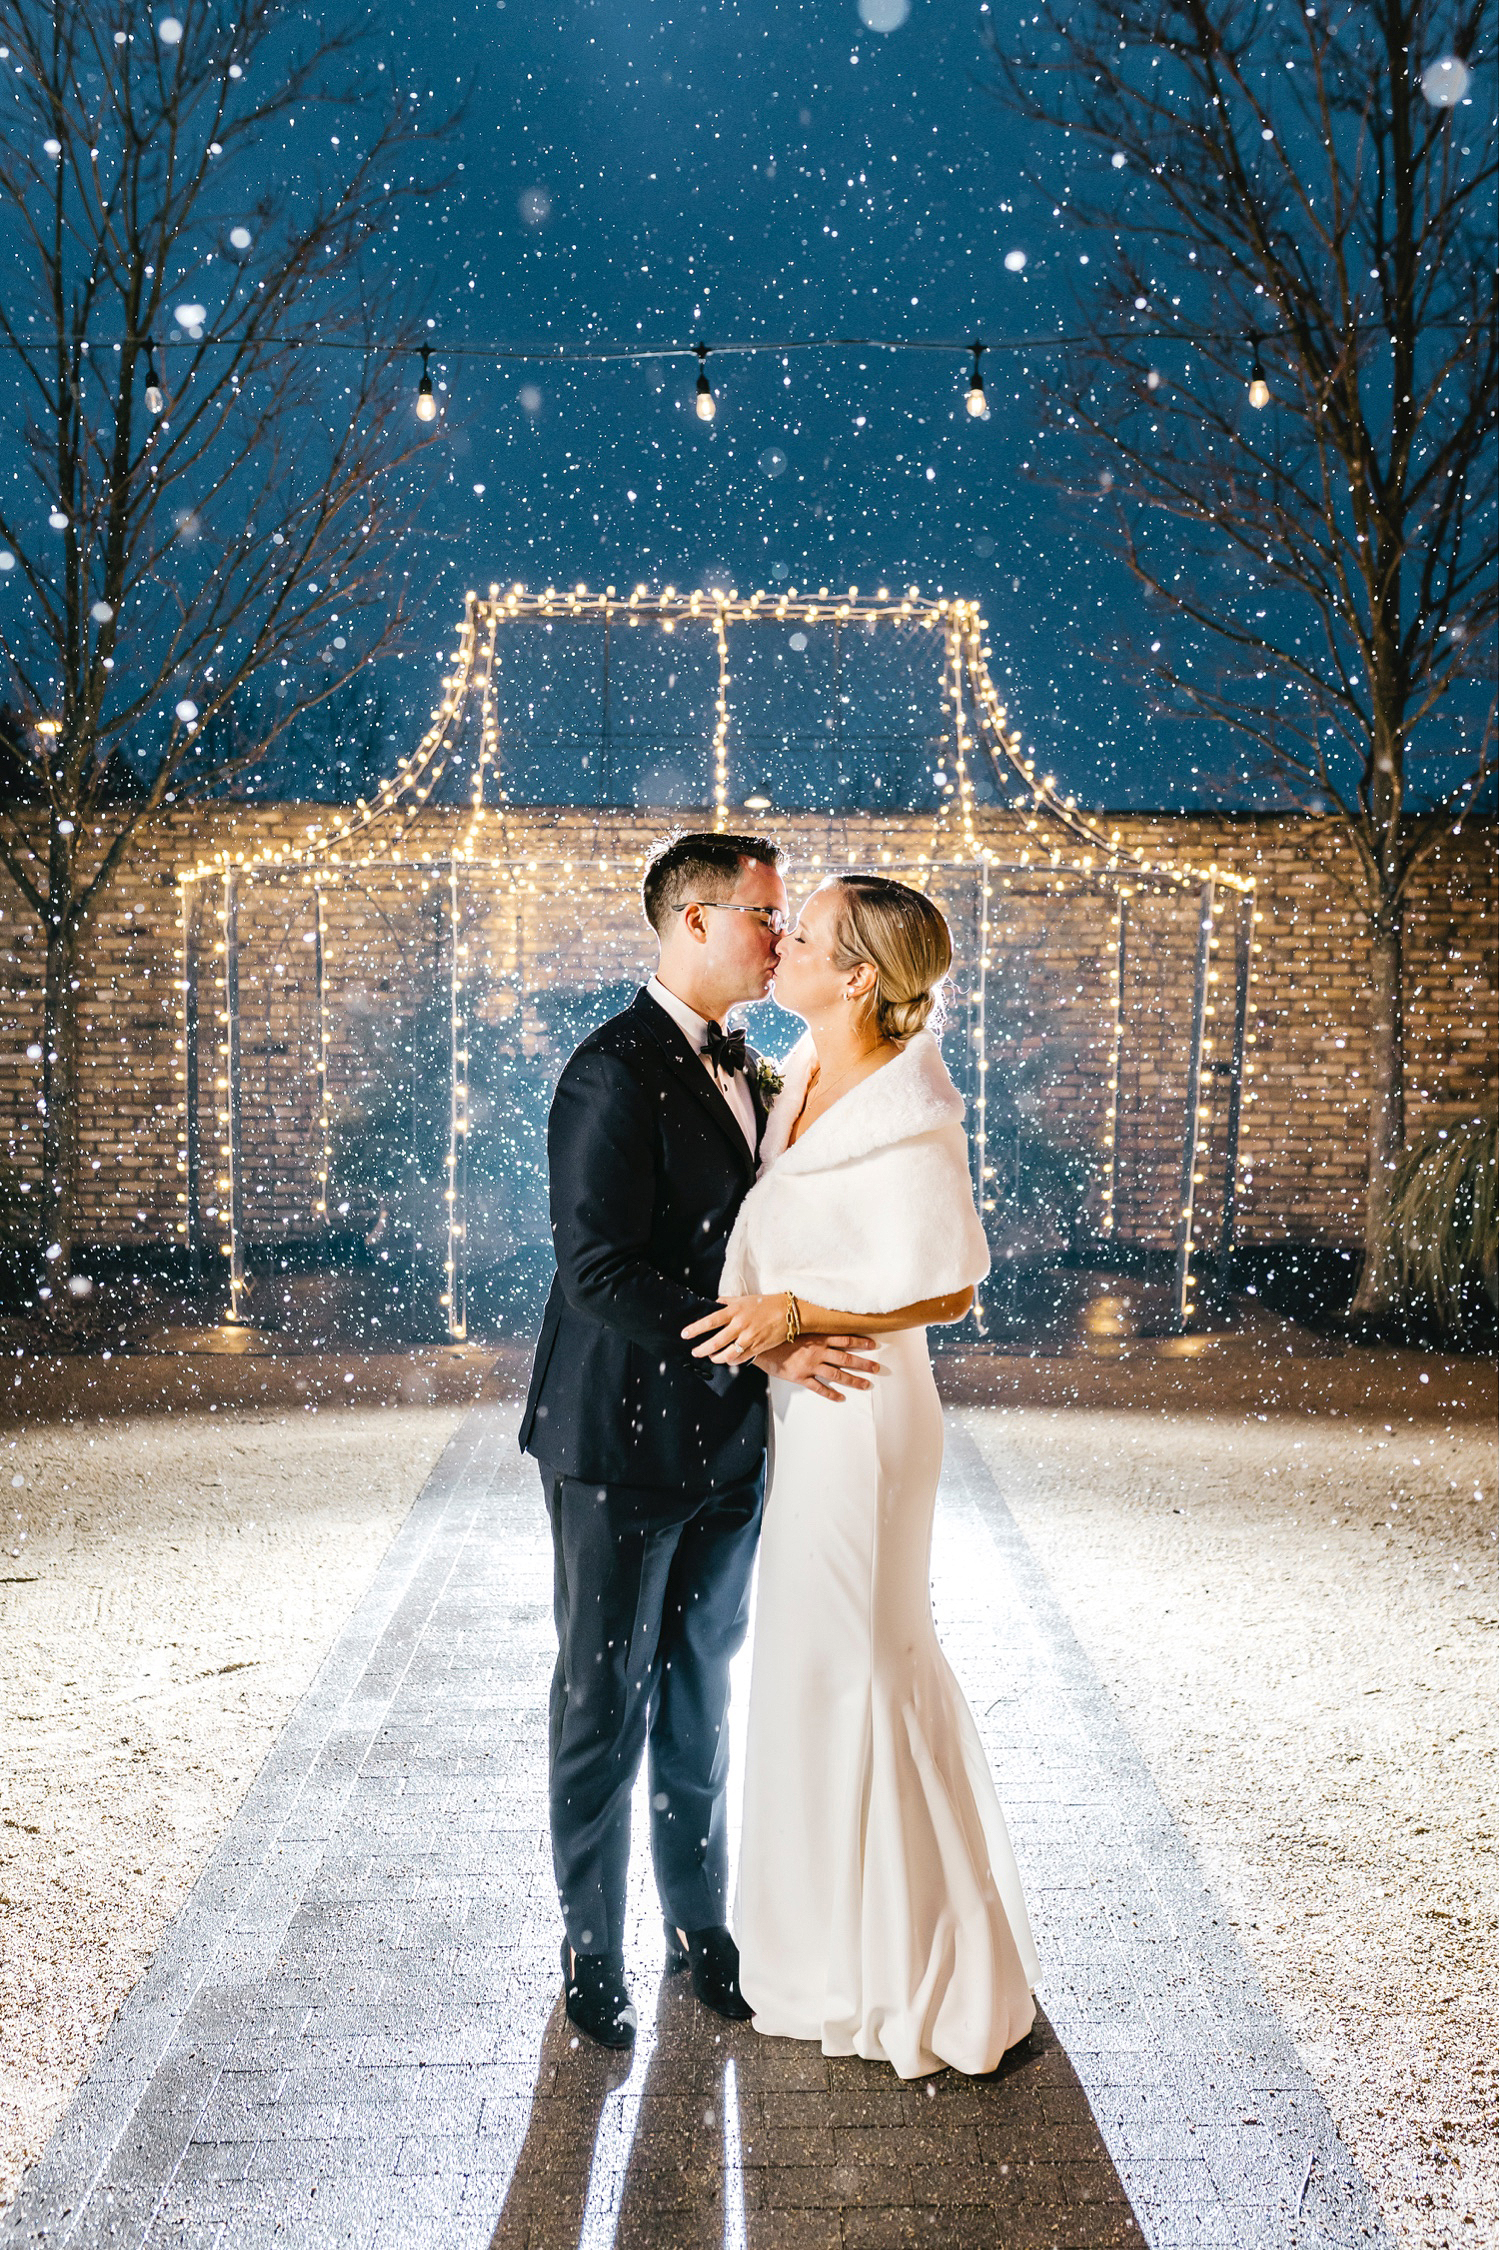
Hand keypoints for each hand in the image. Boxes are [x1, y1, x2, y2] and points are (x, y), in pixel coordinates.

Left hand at [682, 1293, 788, 1362]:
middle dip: (702, 1349)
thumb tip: (713, 1304)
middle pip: (716, 1341)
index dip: (696, 1329)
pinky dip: (731, 1361)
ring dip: (716, 1358)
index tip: (685, 1334)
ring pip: (727, 1354)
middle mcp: (740, 1325)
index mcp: (735, 1311)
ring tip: (710, 1357)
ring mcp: (749, 1338)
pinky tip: (727, 1360)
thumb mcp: (744, 1298)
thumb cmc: (766, 1304)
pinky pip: (740, 1358)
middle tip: (694, 1352)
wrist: (789, 1312)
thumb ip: (727, 1302)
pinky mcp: (757, 1348)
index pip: (710, 1321)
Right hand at [757, 1335, 879, 1401]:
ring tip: (866, 1384)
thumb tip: (820, 1323)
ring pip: (837, 1374)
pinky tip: (841, 1398)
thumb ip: (811, 1329)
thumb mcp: (796, 1328)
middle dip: (864, 1363)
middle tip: (877, 1368)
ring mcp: (810, 1366)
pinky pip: (819, 1388)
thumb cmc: (777, 1336)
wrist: (759, 1346)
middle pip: (846, 1358)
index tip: (873, 1344)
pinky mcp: (801, 1377)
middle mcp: (817, 1352)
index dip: (860, 1342)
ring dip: (853, 1380)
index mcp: (817, 1338)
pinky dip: (831, 1394)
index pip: (844, 1339)